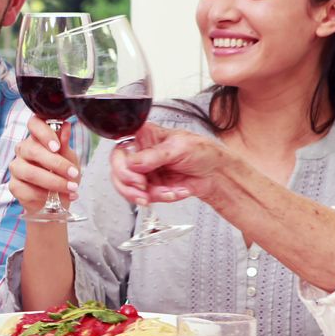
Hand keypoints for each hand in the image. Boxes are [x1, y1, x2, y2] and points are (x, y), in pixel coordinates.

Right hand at [7, 116, 80, 214]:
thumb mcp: (69, 159)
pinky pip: (27, 189)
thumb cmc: (62, 175)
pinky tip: (56, 198)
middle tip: (73, 173)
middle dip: (56, 163)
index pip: (34, 124)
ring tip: (70, 188)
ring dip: (54, 182)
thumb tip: (67, 126)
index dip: (44, 133)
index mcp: (37, 138)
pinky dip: (44, 195)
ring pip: (30, 172)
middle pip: (32, 150)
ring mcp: (16, 167)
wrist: (56, 201)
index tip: (57, 147)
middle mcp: (23, 150)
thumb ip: (65, 144)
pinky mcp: (14, 185)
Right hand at [111, 123, 225, 204]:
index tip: (135, 176)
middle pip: (117, 172)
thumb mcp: (179, 148)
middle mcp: (140, 154)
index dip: (121, 165)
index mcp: (143, 137)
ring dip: (147, 194)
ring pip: (127, 188)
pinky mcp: (151, 187)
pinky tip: (173, 192)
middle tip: (144, 189)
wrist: (217, 174)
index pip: (119, 150)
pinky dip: (160, 197)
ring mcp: (144, 172)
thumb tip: (133, 163)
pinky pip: (144, 197)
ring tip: (165, 193)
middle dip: (130, 185)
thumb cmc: (202, 152)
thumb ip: (154, 156)